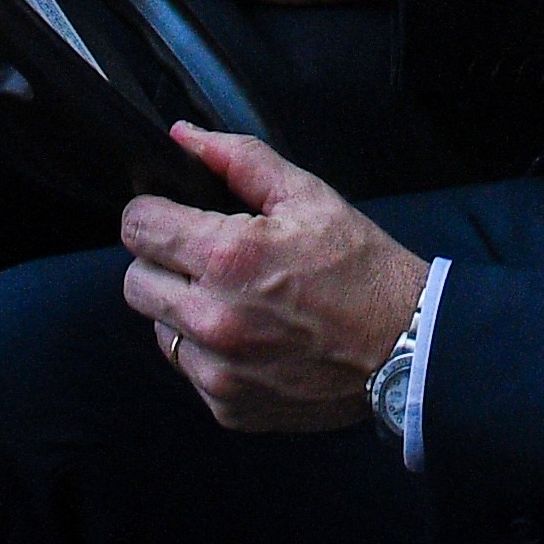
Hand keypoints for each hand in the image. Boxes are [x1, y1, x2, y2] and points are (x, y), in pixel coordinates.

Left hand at [115, 123, 426, 430]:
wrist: (407, 347)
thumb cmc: (362, 268)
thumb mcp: (309, 197)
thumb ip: (239, 160)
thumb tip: (185, 137)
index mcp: (228, 257)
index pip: (138, 229)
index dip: (152, 214)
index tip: (171, 216)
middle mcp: (213, 318)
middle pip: (135, 282)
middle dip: (162, 262)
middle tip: (204, 257)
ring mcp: (218, 371)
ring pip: (158, 329)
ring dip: (182, 310)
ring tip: (235, 300)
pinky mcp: (228, 407)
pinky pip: (190, 371)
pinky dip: (209, 352)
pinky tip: (252, 338)